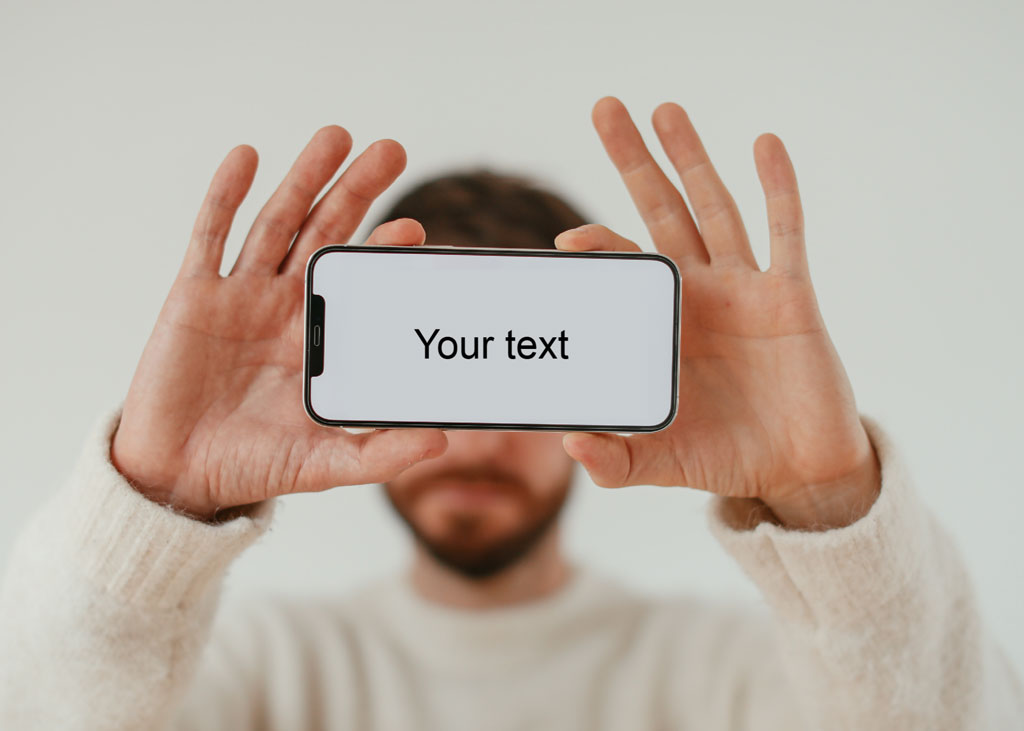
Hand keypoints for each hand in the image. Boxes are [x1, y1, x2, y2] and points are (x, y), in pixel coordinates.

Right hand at [110, 127, 447, 520]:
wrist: (180, 476)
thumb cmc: (254, 468)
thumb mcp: (325, 464)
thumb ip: (381, 454)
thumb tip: (442, 442)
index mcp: (322, 337)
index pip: (360, 280)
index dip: (383, 249)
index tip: (414, 228)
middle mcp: (286, 306)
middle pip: (326, 234)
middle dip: (356, 192)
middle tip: (390, 151)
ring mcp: (241, 295)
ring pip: (276, 222)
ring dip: (303, 179)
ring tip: (336, 136)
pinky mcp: (194, 295)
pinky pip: (211, 236)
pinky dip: (225, 195)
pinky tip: (248, 157)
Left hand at [556, 98, 879, 529]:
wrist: (797, 470)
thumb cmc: (724, 457)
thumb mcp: (661, 463)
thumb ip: (615, 460)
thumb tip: (568, 444)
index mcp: (658, 323)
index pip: (621, 267)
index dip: (597, 247)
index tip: (567, 241)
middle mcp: (696, 294)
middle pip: (660, 211)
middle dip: (634, 162)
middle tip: (604, 109)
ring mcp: (744, 288)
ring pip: (715, 208)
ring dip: (693, 158)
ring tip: (666, 109)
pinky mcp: (791, 296)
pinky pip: (785, 232)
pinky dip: (778, 188)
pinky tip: (763, 144)